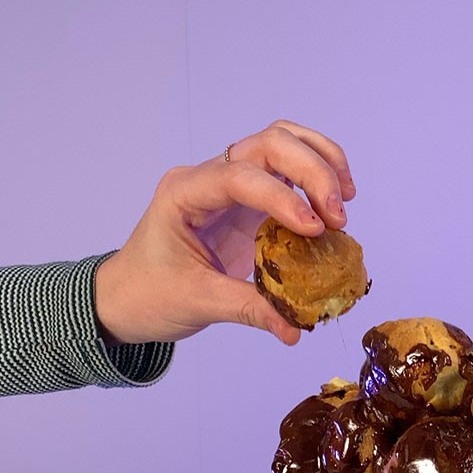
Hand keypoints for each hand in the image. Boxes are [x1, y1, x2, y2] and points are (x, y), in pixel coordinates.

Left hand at [94, 120, 356, 347]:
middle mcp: (207, 178)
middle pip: (268, 143)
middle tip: (338, 216)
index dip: (282, 196)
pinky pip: (285, 172)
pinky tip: (334, 204)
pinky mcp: (247, 200)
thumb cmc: (149, 295)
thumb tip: (295, 329)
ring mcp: (229, 183)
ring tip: (345, 197)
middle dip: (311, 171)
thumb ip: (250, 310)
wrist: (127, 298)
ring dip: (319, 161)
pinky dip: (315, 177)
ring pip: (280, 143)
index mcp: (184, 194)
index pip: (239, 176)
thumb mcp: (198, 303)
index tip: (314, 229)